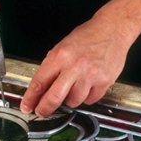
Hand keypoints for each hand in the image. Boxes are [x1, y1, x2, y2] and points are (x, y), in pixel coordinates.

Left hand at [20, 16, 135, 116]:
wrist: (113, 29)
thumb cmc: (88, 36)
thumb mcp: (63, 46)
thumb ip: (52, 65)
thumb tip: (41, 87)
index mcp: (60, 56)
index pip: (39, 82)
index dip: (30, 98)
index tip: (27, 106)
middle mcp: (74, 67)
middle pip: (54, 98)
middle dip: (45, 109)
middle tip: (41, 112)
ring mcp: (90, 76)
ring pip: (74, 101)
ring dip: (70, 100)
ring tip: (73, 88)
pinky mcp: (104, 82)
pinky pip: (90, 100)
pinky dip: (87, 97)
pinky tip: (88, 86)